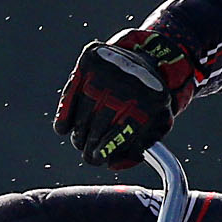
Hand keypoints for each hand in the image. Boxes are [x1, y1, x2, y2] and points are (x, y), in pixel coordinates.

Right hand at [52, 28, 196, 168]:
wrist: (145, 57)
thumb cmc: (148, 98)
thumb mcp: (157, 122)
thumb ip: (140, 147)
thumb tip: (113, 163)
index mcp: (151, 99)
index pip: (121, 131)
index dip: (106, 149)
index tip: (99, 158)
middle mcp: (129, 81)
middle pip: (99, 124)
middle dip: (91, 146)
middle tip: (89, 154)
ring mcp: (108, 68)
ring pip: (83, 113)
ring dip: (78, 134)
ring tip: (80, 140)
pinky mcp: (90, 59)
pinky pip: (70, 94)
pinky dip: (65, 115)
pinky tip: (64, 128)